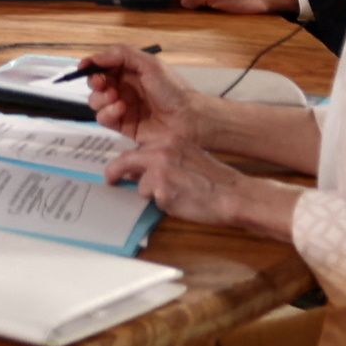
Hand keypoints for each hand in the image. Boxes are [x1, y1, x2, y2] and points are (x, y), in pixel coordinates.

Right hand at [78, 43, 189, 141]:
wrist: (189, 120)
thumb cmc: (172, 89)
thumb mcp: (149, 64)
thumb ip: (121, 55)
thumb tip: (94, 57)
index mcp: (129, 71)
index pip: (102, 66)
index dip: (91, 65)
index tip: (84, 67)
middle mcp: (123, 88)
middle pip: (95, 84)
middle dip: (95, 82)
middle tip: (103, 84)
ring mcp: (121, 107)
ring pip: (95, 101)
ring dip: (101, 98)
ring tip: (116, 98)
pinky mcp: (122, 125)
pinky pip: (103, 118)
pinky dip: (108, 112)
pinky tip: (121, 110)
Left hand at [104, 121, 263, 229]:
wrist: (234, 195)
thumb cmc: (214, 179)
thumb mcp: (187, 157)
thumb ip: (163, 159)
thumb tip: (138, 170)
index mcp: (167, 140)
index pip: (136, 149)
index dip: (127, 162)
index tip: (118, 168)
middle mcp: (159, 152)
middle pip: (124, 162)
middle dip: (114, 173)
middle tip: (110, 180)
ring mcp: (158, 171)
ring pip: (141, 187)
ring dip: (152, 193)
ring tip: (178, 194)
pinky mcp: (161, 192)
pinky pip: (154, 202)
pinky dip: (164, 204)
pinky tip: (182, 202)